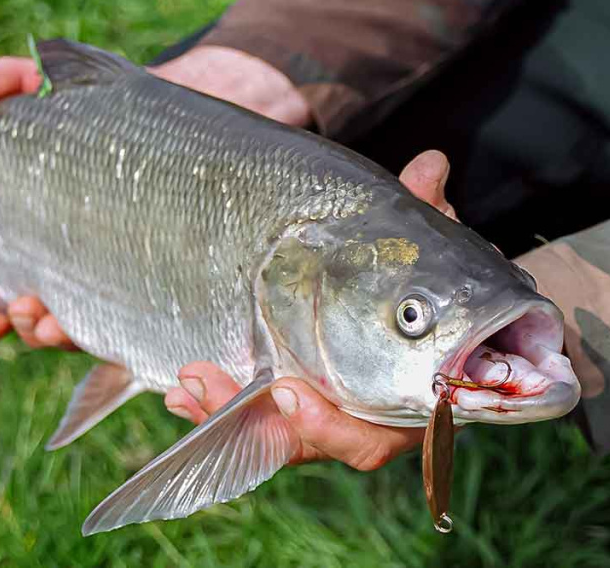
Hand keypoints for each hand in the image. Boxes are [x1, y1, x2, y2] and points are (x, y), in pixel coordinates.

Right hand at [0, 45, 310, 347]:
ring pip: (90, 328)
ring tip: (49, 320)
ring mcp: (130, 282)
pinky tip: (103, 320)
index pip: (12, 290)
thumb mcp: (65, 87)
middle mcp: (87, 272)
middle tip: (23, 309)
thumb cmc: (124, 113)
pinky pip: (148, 324)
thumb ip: (12, 82)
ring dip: (61, 333)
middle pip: (47, 319)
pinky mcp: (175, 284)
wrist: (207, 115)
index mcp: (51, 242)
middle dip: (26, 326)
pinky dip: (122, 330)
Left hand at [165, 150, 455, 469]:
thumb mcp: (418, 245)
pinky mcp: (288, 398)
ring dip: (225, 411)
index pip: (369, 435)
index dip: (330, 424)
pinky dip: (217, 406)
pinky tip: (179, 389)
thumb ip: (424, 214)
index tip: (289, 389)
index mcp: (405, 397)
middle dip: (257, 420)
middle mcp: (359, 415)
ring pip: (273, 435)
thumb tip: (430, 166)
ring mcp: (320, 410)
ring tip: (186, 381)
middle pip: (306, 443)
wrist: (408, 290)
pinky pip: (253, 417)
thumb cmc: (419, 274)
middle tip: (205, 379)